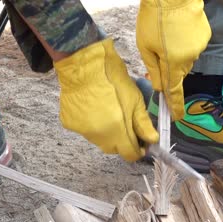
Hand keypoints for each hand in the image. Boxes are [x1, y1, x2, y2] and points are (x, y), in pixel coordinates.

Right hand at [54, 39, 158, 160]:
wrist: (84, 65)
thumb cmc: (113, 79)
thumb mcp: (135, 100)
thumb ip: (143, 124)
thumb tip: (153, 140)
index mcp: (116, 130)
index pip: (129, 154)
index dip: (138, 150)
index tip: (142, 142)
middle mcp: (98, 135)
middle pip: (114, 149)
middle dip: (123, 141)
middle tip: (127, 125)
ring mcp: (82, 130)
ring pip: (99, 140)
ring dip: (107, 133)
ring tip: (109, 112)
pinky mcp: (70, 123)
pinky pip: (85, 130)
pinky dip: (92, 124)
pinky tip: (94, 109)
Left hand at [136, 0, 210, 119]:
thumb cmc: (153, 18)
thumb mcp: (145, 46)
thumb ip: (153, 69)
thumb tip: (160, 87)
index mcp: (173, 63)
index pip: (174, 91)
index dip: (175, 106)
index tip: (176, 117)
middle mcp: (189, 58)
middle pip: (179, 72)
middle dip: (169, 67)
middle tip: (158, 52)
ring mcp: (199, 47)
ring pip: (186, 59)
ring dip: (177, 54)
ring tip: (167, 35)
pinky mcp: (205, 36)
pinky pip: (193, 46)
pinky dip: (185, 43)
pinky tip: (178, 29)